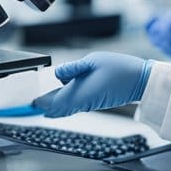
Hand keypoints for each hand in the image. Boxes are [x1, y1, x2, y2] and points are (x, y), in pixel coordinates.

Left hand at [32, 52, 151, 117]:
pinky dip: (66, 101)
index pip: (51, 103)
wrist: (141, 81)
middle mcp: (82, 102)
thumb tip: (57, 73)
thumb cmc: (120, 69)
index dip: (39, 103)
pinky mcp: (96, 102)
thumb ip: (73, 68)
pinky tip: (65, 91)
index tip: (29, 100)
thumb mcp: (92, 60)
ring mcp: (89, 103)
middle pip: (57, 110)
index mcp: (78, 94)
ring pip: (66, 108)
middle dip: (45, 106)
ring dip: (55, 103)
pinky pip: (75, 104)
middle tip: (33, 101)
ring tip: (44, 96)